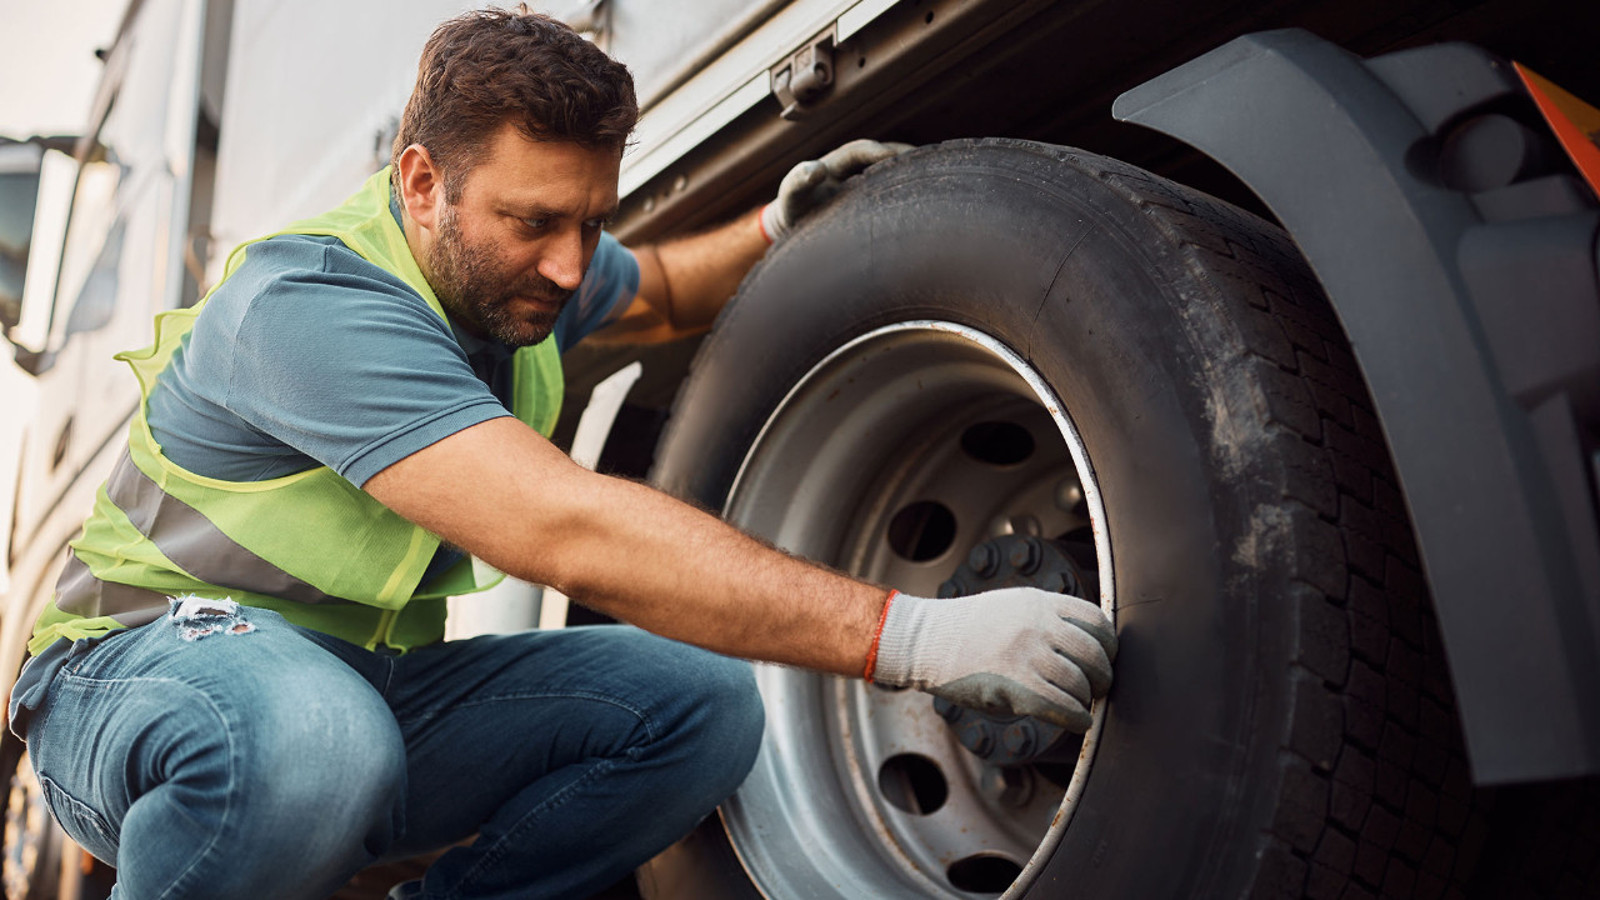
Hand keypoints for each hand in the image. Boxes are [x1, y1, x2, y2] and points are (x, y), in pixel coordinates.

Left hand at [760, 139, 914, 242]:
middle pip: (884, 157)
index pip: (860, 152)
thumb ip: (797, 182)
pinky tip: (927, 201)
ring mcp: (865, 186)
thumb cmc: (794, 211)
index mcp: (836, 163)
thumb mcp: (791, 197)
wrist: (795, 228)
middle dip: (905, 158)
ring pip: (893, 173)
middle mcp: (854, 170)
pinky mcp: (873, 201)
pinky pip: (893, 191)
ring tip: (936, 178)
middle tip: (929, 162)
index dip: (877, 151)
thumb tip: (816, 169)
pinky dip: (909, 192)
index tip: (895, 157)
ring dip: (911, 174)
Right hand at [869, 587, 1116, 731]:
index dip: (1108, 644)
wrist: (925, 640)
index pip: (1096, 620)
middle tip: (1097, 687)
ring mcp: (1027, 655)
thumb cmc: (964, 628)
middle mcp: (1038, 625)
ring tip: (1079, 704)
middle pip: (1094, 654)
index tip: (1105, 658)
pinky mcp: (1015, 686)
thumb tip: (1083, 644)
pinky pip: (1062, 707)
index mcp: (1039, 603)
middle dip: (1102, 676)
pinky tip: (1077, 721)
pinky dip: (1077, 718)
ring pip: (1080, 684)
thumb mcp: (1011, 605)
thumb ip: (1046, 617)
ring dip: (1085, 699)